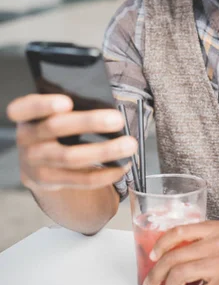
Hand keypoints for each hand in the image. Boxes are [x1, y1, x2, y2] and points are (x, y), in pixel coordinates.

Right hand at [6, 94, 135, 191]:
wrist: (37, 160)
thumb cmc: (52, 125)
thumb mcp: (51, 113)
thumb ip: (68, 107)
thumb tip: (105, 107)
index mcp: (24, 115)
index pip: (23, 108)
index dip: (43, 105)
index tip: (67, 102)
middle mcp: (26, 138)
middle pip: (56, 128)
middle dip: (89, 122)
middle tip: (118, 119)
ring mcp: (35, 162)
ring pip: (71, 157)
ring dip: (104, 151)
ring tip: (129, 145)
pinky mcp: (49, 182)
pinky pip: (80, 180)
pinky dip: (105, 173)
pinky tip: (122, 166)